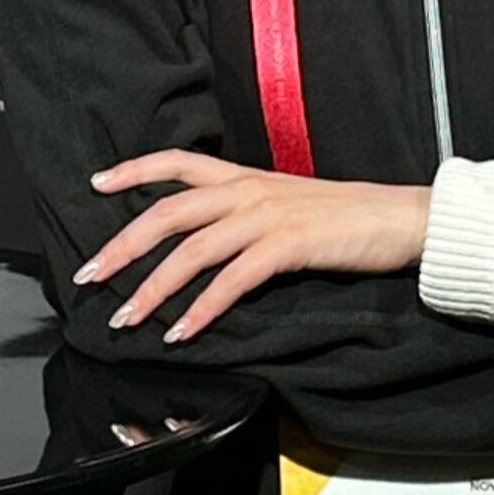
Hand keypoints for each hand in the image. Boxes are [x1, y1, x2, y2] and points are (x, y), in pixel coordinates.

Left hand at [77, 151, 429, 342]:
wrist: (404, 217)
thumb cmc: (349, 217)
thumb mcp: (289, 204)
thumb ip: (246, 215)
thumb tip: (208, 242)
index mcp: (246, 176)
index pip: (177, 163)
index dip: (134, 170)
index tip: (97, 184)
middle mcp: (249, 190)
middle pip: (169, 212)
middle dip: (123, 246)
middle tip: (89, 276)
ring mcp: (268, 216)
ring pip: (192, 250)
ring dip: (152, 288)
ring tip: (127, 318)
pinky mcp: (290, 245)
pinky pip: (232, 280)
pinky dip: (202, 309)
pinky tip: (182, 332)